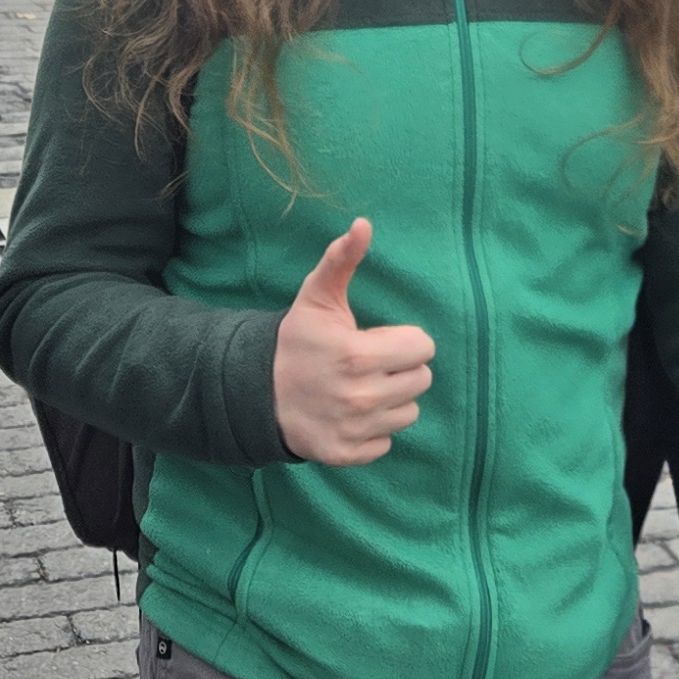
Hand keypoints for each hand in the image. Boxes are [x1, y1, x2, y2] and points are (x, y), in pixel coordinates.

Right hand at [274, 219, 436, 464]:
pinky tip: (351, 415)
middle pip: (421, 380)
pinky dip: (374, 431)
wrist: (255, 392)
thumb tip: (363, 225)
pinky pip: (387, 443)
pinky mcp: (347, 454)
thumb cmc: (297, 340)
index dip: (403, 340)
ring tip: (361, 388)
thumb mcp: (317, 297)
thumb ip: (342, 259)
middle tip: (370, 364)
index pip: (423, 348)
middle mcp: (360, 396)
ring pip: (408, 412)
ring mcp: (354, 429)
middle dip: (401, 368)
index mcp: (358, 355)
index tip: (377, 340)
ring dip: (391, 400)